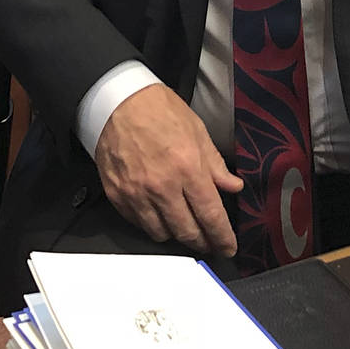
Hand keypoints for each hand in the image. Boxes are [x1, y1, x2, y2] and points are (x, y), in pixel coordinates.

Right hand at [93, 84, 242, 257]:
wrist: (117, 101)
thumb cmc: (158, 110)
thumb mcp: (197, 131)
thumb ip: (215, 165)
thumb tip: (232, 187)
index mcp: (187, 168)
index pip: (211, 216)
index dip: (222, 237)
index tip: (227, 247)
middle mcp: (162, 186)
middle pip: (187, 232)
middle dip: (202, 242)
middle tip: (209, 242)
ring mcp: (137, 194)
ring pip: (161, 233)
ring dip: (176, 235)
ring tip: (184, 227)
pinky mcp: (117, 196)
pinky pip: (138, 223)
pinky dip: (151, 224)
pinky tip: (159, 215)